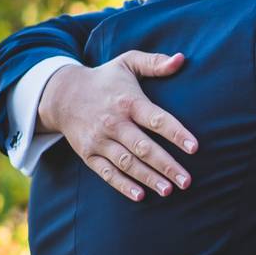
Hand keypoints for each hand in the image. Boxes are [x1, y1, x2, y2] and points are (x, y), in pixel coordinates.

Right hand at [37, 52, 197, 200]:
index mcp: (128, 102)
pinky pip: (106, 173)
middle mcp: (113, 123)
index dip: (176, 133)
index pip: (156, 119)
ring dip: (148, 178)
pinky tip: (140, 196)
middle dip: (166, 165)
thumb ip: (154, 62)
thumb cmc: (104, 79)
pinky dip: (122, 185)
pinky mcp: (88, 154)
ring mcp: (99, 140)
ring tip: (169, 190)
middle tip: (187, 181)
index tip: (195, 148)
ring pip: (127, 163)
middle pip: (143, 147)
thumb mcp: (126, 62)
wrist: (61, 94)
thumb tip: (182, 58)